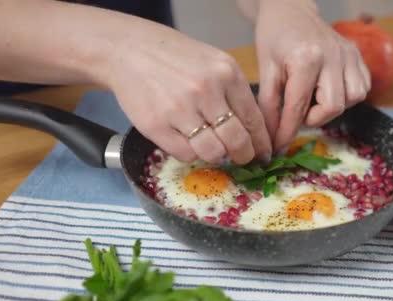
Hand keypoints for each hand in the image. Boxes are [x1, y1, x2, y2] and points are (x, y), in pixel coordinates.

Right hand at [104, 20, 271, 164]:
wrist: (129, 50)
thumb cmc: (176, 58)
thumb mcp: (214, 63)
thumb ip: (234, 93)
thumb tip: (254, 132)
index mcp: (226, 74)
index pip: (253, 119)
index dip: (261, 142)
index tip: (263, 153)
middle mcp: (206, 91)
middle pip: (237, 141)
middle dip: (244, 156)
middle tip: (242, 158)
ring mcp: (180, 109)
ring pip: (212, 152)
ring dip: (217, 157)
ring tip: (214, 150)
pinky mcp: (156, 125)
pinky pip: (185, 154)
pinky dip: (191, 154)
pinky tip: (189, 143)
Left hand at [253, 0, 369, 150]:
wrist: (291, 10)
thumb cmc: (274, 38)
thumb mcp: (266, 70)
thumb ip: (269, 106)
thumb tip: (270, 139)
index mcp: (306, 59)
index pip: (298, 107)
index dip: (287, 132)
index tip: (278, 147)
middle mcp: (333, 56)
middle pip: (333, 107)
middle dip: (313, 118)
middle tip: (298, 111)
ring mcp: (349, 55)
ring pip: (352, 99)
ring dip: (332, 106)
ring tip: (313, 98)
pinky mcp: (358, 56)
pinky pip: (362, 88)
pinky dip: (347, 96)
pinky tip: (328, 89)